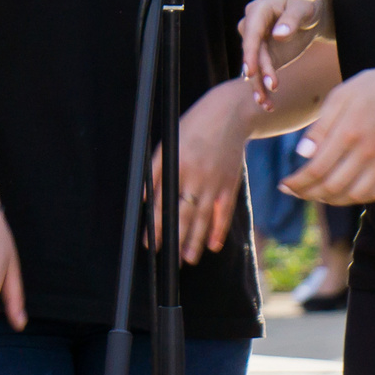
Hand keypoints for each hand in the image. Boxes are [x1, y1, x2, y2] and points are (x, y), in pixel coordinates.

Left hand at [156, 78, 254, 263]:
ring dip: (195, 240)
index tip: (151, 243)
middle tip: (170, 260)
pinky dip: (219, 229)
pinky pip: (224, 212)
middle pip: (183, 214)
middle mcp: (195, 176)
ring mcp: (215, 181)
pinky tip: (213, 245)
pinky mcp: (230, 183)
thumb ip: (155, 171)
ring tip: (188, 259)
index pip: (163, 202)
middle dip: (175, 239)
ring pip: (203, 217)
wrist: (229, 115)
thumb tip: (143, 198)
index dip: (156, 224)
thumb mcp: (168, 144)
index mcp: (176, 165)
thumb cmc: (193, 128)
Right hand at [241, 0, 330, 104]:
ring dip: (258, 86)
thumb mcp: (304, 5)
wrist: (312, 8)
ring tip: (266, 104)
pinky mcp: (265, 56)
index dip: (250, 53)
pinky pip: (261, 74)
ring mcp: (257, 43)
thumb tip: (278, 35)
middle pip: (252, 53)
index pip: (251, 33)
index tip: (251, 72)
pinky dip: (264, 89)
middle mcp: (252, 28)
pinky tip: (269, 105)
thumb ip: (292, 18)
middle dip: (258, 73)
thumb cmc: (308, 1)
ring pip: (253, 67)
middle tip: (270, 88)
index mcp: (258, 11)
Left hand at [282, 57, 374, 205]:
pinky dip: (355, 198)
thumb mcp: (340, 96)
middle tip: (294, 192)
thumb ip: (320, 127)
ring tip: (315, 193)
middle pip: (332, 187)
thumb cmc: (372, 88)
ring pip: (353, 196)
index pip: (316, 170)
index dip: (297, 183)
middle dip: (308, 194)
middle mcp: (368, 151)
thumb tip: (303, 155)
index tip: (284, 185)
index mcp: (349, 131)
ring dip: (330, 200)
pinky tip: (342, 192)